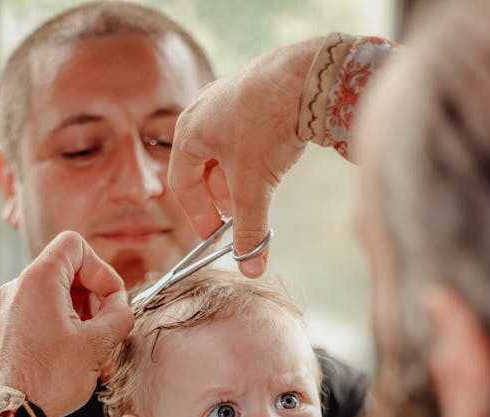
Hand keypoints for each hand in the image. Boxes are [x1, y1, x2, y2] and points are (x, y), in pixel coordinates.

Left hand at [0, 230, 132, 416]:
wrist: (15, 413)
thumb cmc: (49, 379)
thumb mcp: (98, 344)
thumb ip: (119, 315)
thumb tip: (122, 306)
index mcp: (38, 280)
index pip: (74, 245)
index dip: (101, 269)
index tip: (111, 299)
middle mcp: (19, 287)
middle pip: (69, 272)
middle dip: (95, 299)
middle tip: (108, 328)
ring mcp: (12, 307)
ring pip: (60, 296)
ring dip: (85, 317)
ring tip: (98, 351)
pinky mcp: (12, 327)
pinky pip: (46, 314)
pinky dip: (68, 328)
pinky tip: (81, 357)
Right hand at [168, 41, 320, 276]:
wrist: (307, 76)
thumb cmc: (267, 125)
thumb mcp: (254, 188)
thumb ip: (250, 231)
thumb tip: (250, 269)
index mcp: (188, 132)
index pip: (182, 185)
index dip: (199, 216)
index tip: (216, 235)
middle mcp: (202, 112)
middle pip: (201, 167)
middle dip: (220, 198)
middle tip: (238, 217)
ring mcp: (226, 99)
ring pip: (224, 151)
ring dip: (236, 179)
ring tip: (256, 194)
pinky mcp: (252, 92)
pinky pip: (243, 133)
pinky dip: (251, 156)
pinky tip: (272, 164)